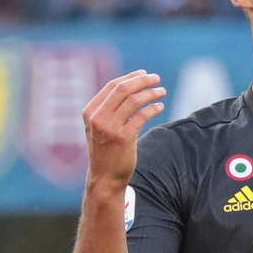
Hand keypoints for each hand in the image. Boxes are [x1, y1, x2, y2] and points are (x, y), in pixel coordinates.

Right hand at [82, 70, 165, 189]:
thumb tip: (131, 86)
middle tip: (157, 78)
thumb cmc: (105, 150)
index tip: (144, 74)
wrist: (104, 178)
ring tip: (162, 91)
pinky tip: (159, 107)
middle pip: (123, 89)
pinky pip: (142, 116)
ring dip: (151, 93)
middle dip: (142, 80)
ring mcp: (110, 127)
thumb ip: (108, 109)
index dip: (130, 77)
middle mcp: (98, 117)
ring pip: (134, 100)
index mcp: (90, 111)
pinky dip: (153, 108)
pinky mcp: (124, 137)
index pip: (112, 85)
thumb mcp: (99, 127)